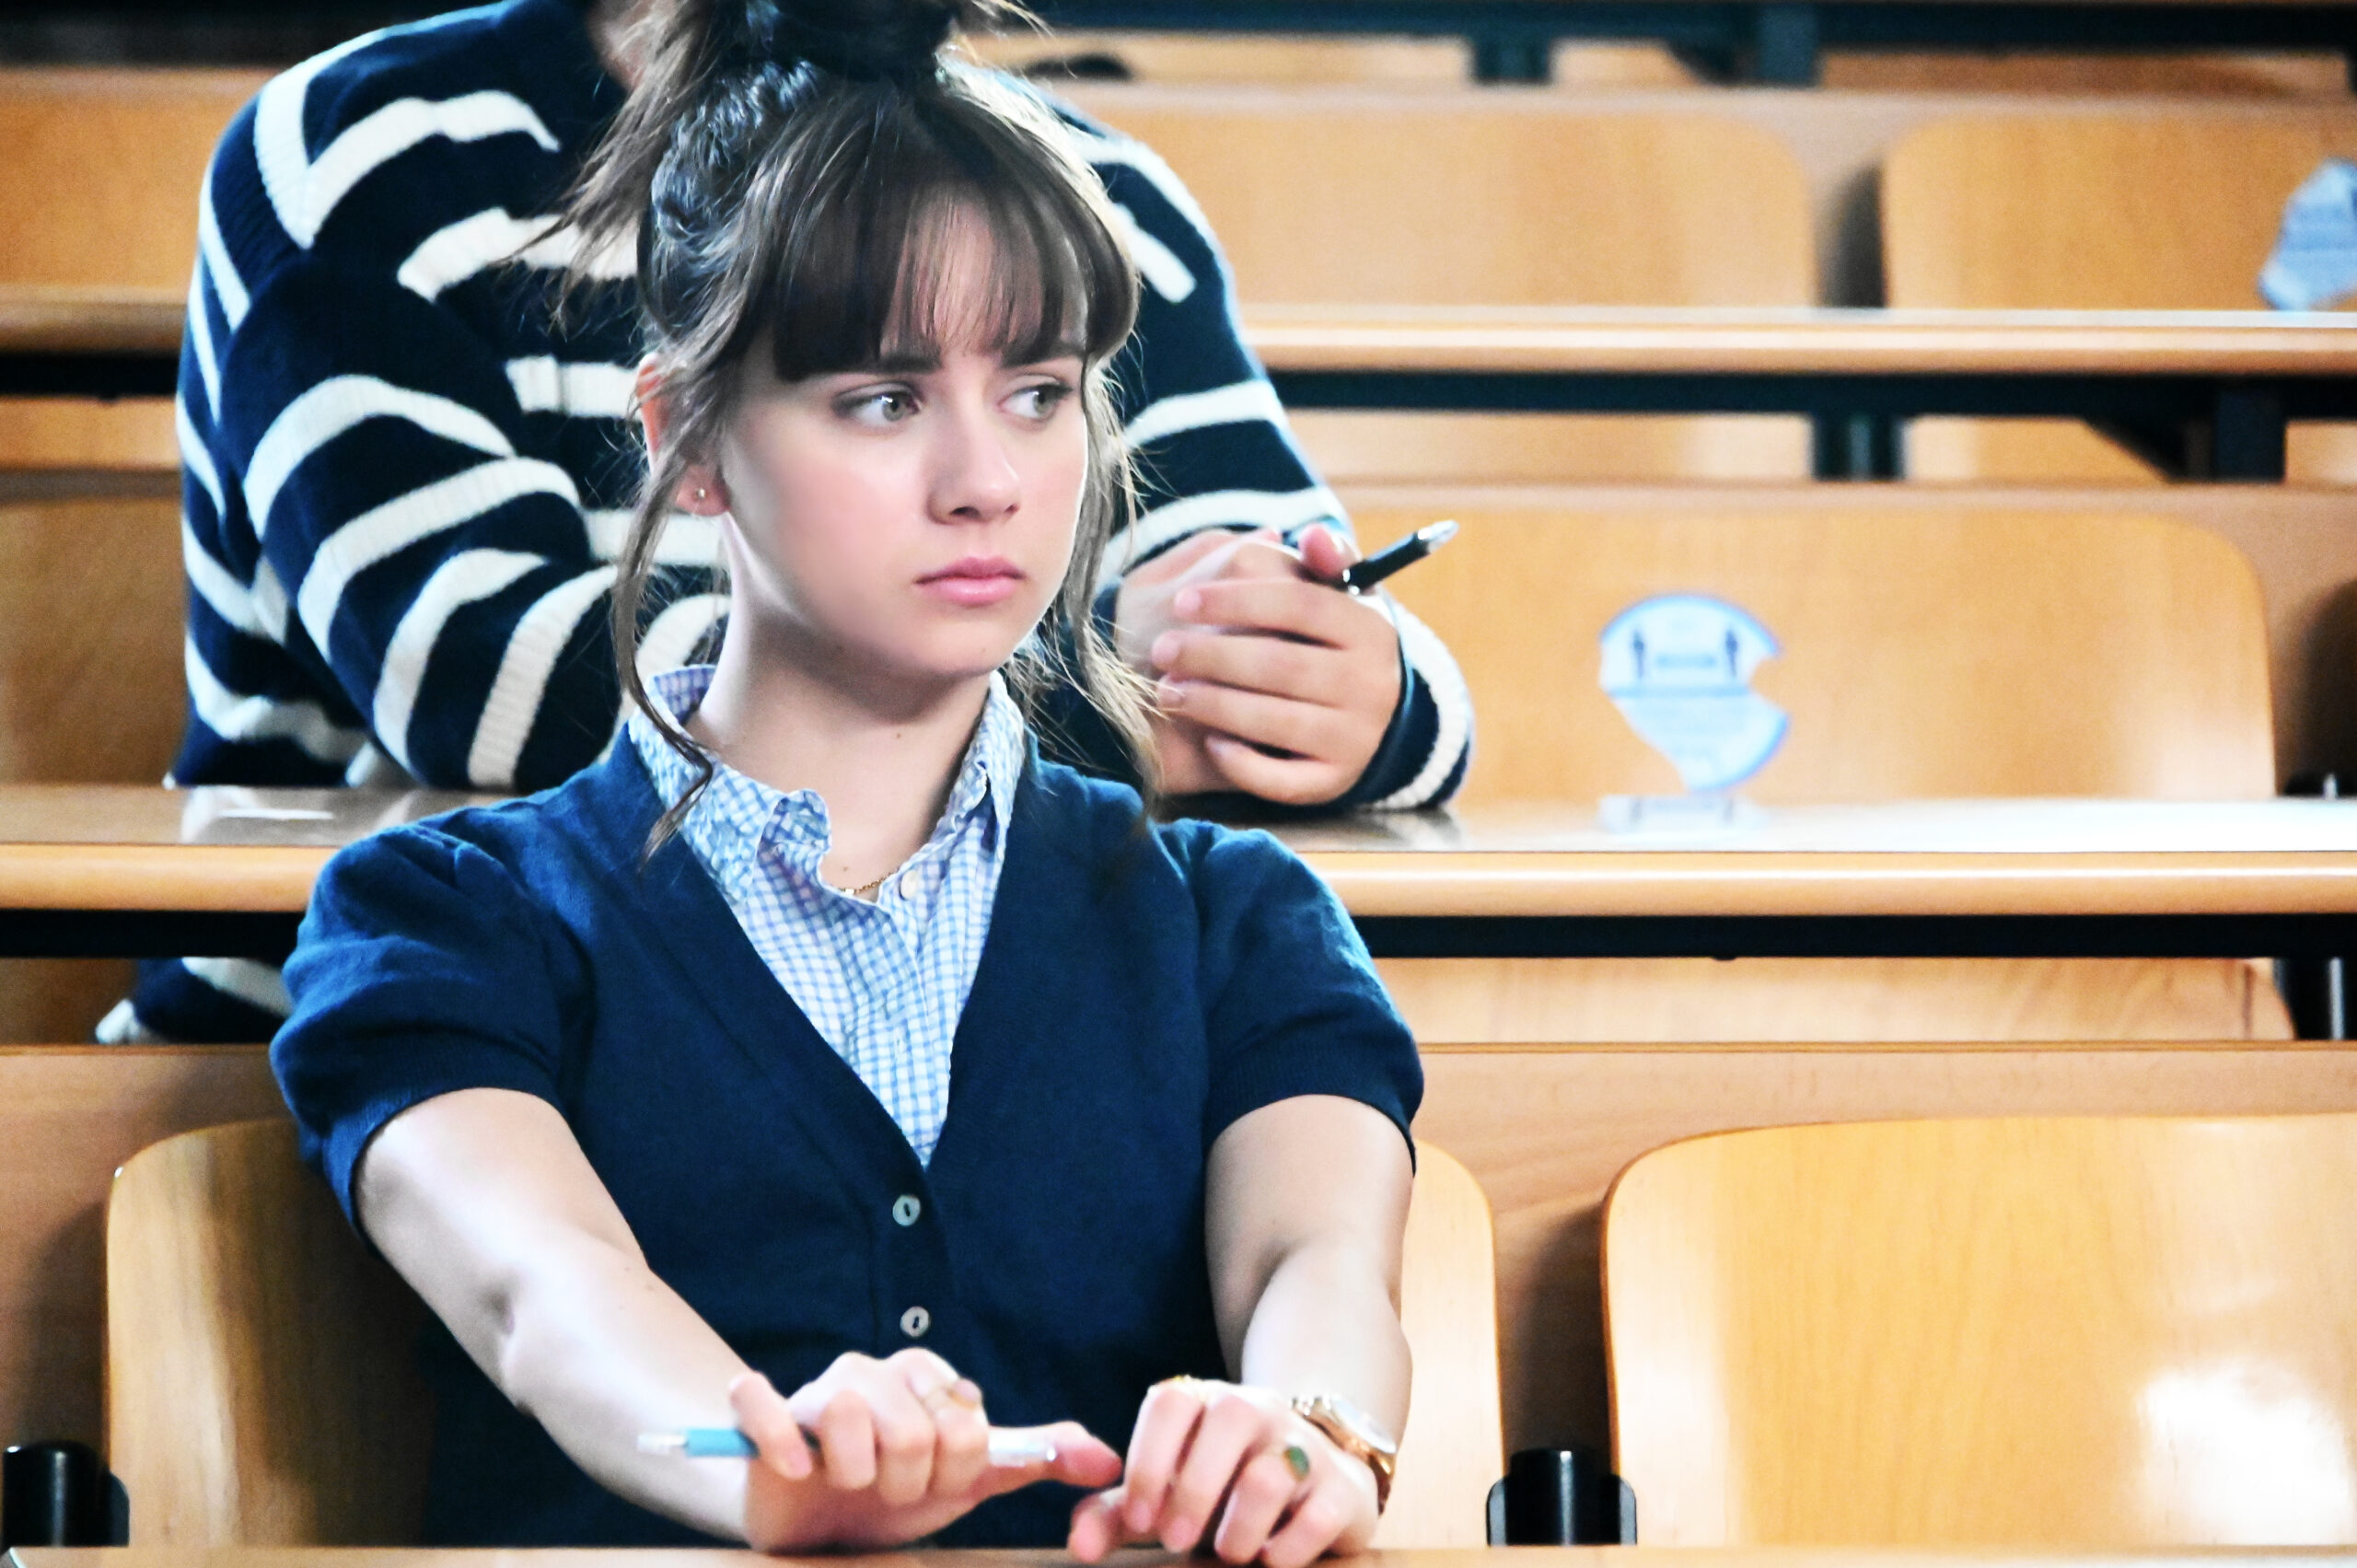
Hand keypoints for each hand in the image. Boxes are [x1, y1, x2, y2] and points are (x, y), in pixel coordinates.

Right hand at [732, 1351, 1119, 1551]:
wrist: (814, 1518)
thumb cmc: (897, 1487)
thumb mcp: (972, 1476)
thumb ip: (1037, 1459)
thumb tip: (1109, 1461)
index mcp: (926, 1375)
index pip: (966, 1425)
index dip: (957, 1474)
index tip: (938, 1485)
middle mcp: (872, 1370)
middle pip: (913, 1429)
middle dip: (909, 1484)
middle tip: (893, 1491)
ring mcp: (814, 1389)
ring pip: (849, 1417)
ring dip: (858, 1477)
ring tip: (853, 1486)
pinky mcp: (763, 1415)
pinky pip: (764, 1405)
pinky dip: (781, 1441)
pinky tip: (797, 1470)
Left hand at [1067, 1378, 1379, 1567]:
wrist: (1317, 1485)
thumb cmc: (1223, 1491)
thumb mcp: (1169, 1496)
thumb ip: (1118, 1515)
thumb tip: (1080, 1548)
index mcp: (1206, 1404)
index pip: (1171, 1402)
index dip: (1149, 1460)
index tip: (1139, 1520)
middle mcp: (1258, 1411)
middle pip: (1227, 1419)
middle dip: (1193, 1490)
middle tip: (1174, 1541)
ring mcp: (1305, 1447)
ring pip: (1271, 1472)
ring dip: (1240, 1526)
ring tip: (1228, 1552)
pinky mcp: (1343, 1490)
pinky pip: (1317, 1516)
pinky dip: (1286, 1549)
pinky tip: (1270, 1559)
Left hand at [1113, 526, 1401, 804]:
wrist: (1362, 716)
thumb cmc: (1328, 643)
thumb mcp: (1335, 597)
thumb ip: (1321, 560)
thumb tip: (1315, 535)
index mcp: (1371, 627)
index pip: (1300, 603)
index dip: (1236, 598)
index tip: (1183, 601)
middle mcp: (1373, 685)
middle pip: (1281, 663)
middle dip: (1211, 655)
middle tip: (1161, 649)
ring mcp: (1356, 738)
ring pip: (1275, 720)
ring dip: (1212, 704)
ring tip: (1167, 691)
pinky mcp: (1335, 783)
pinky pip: (1282, 780)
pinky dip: (1241, 763)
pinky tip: (1209, 741)